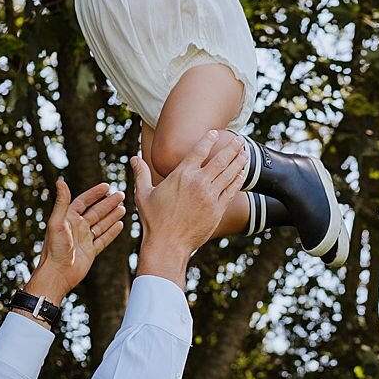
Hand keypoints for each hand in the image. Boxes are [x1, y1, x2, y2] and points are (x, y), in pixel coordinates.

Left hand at [26, 179, 126, 301]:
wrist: (57, 274)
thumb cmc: (54, 249)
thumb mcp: (57, 223)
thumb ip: (61, 202)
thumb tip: (60, 181)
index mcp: (68, 219)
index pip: (84, 201)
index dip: (95, 193)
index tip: (107, 186)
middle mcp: (77, 228)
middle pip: (96, 212)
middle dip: (108, 203)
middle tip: (121, 195)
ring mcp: (84, 240)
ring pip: (101, 224)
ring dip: (112, 216)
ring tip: (123, 208)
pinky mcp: (90, 252)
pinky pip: (103, 239)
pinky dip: (112, 231)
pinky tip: (120, 224)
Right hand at [129, 131, 247, 277]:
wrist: (168, 244)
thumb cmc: (154, 219)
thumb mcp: (143, 193)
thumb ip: (141, 173)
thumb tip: (133, 158)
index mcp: (181, 175)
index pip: (199, 150)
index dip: (210, 139)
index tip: (216, 133)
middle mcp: (198, 182)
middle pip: (221, 159)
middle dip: (232, 147)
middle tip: (240, 140)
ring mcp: (210, 196)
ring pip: (230, 173)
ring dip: (239, 160)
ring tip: (246, 152)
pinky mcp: (218, 209)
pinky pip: (232, 190)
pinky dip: (239, 179)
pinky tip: (243, 172)